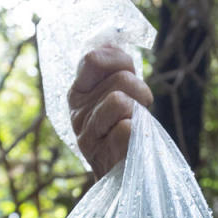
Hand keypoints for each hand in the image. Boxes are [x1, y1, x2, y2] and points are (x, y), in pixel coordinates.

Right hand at [68, 45, 153, 177]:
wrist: (122, 175)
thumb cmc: (121, 131)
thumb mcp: (114, 95)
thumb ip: (113, 70)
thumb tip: (111, 42)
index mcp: (78, 92)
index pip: (94, 59)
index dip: (121, 61)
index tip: (129, 75)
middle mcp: (77, 112)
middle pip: (119, 79)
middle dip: (139, 90)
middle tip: (140, 108)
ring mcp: (88, 135)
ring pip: (119, 100)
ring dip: (138, 111)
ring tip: (136, 124)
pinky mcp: (103, 156)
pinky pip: (126, 129)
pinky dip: (137, 133)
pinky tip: (133, 143)